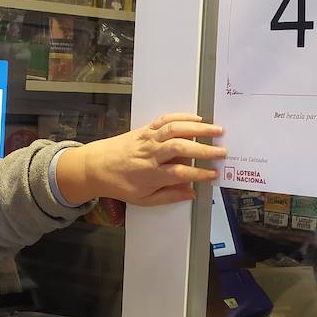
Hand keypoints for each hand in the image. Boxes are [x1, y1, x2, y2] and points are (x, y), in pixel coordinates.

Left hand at [55, 114, 225, 205]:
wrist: (94, 166)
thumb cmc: (119, 184)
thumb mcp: (142, 200)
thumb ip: (168, 197)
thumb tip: (191, 193)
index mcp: (150, 175)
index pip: (179, 174)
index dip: (198, 174)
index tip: (213, 174)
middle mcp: (150, 155)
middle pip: (180, 149)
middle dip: (203, 149)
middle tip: (222, 151)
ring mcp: (147, 139)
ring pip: (175, 130)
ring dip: (198, 128)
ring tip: (217, 130)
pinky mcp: (145, 129)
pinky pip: (165, 120)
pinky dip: (182, 116)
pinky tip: (197, 118)